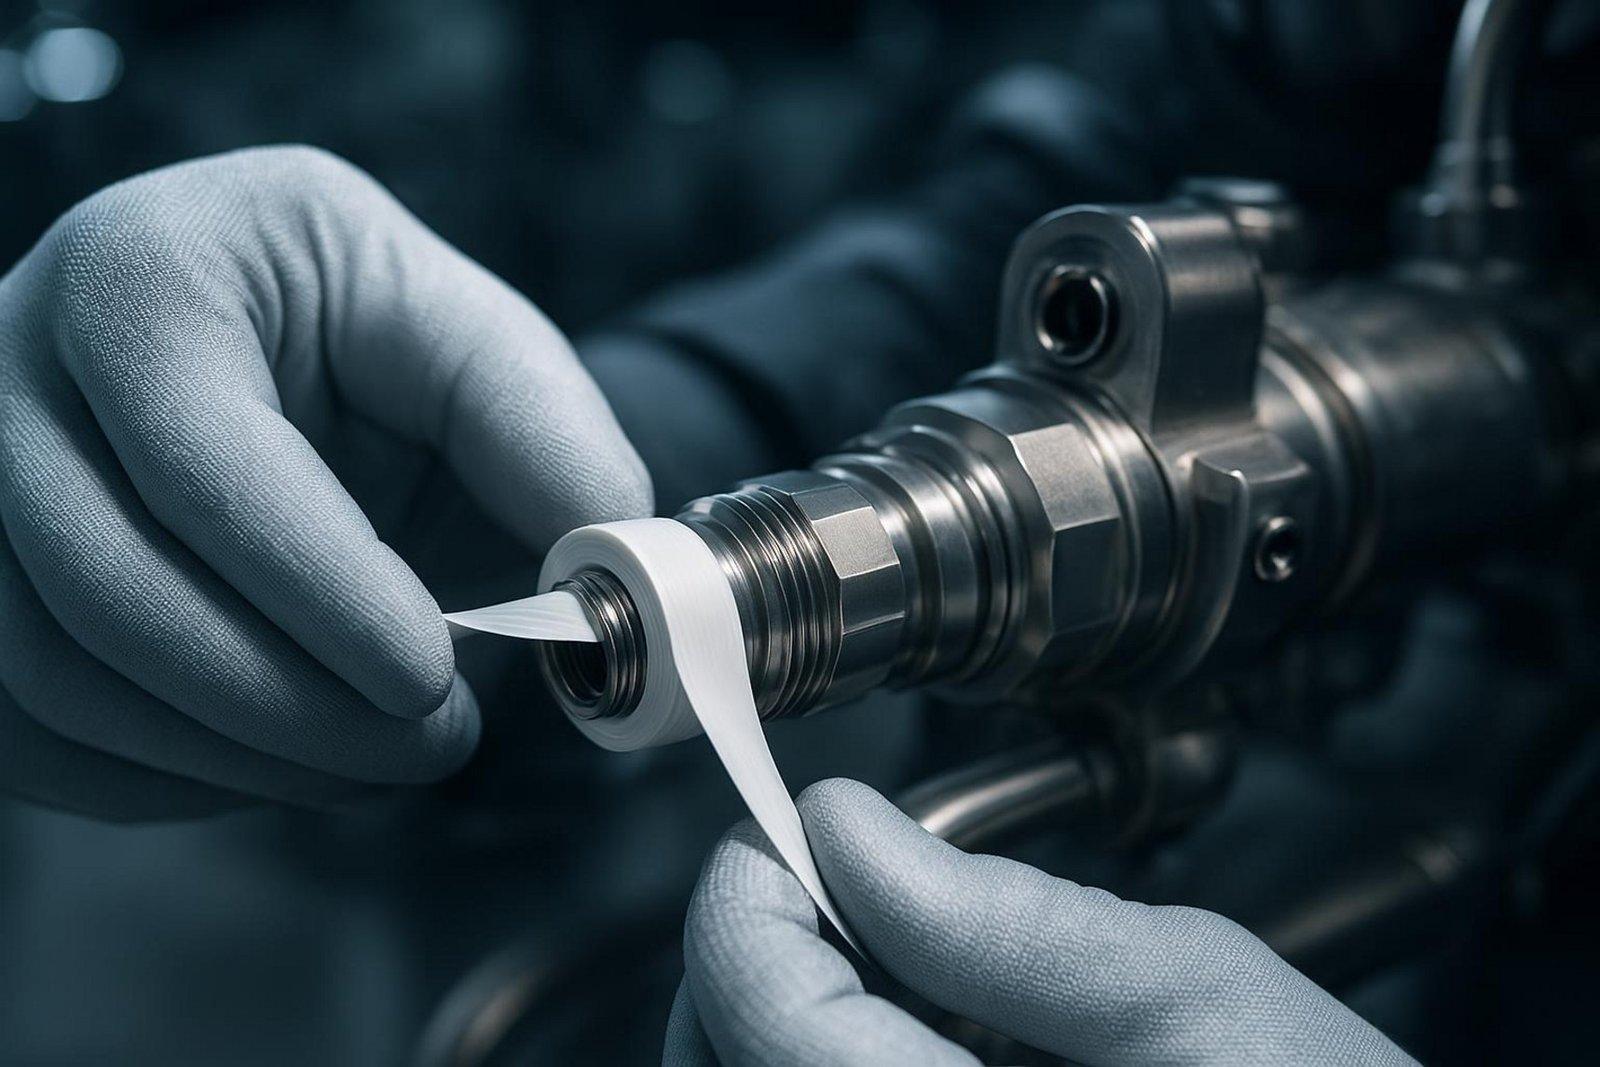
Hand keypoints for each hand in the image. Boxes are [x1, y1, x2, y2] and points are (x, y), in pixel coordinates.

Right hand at [0, 146, 651, 819]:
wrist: (289, 370)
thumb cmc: (385, 345)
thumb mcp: (476, 343)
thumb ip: (546, 433)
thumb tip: (598, 562)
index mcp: (149, 272)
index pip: (204, 459)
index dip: (319, 589)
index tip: (432, 678)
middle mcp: (16, 362)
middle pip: (108, 583)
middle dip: (286, 701)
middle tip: (432, 746)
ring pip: (54, 671)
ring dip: (235, 754)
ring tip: (379, 762)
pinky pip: (29, 725)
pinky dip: (165, 777)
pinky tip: (287, 765)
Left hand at [667, 778, 1414, 1065]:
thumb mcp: (1201, 1003)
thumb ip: (1005, 917)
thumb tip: (852, 832)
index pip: (759, 1010)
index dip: (748, 893)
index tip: (790, 826)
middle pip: (722, 1065)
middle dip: (755, 952)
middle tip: (834, 876)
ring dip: (782, 1012)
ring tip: (889, 954)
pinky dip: (827, 1063)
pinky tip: (915, 1031)